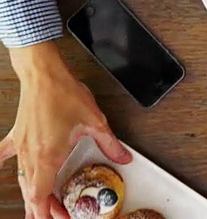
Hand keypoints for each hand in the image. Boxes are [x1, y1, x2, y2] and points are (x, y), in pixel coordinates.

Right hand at [0, 42, 131, 218]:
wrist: (43, 74)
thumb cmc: (63, 93)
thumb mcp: (95, 122)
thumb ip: (110, 144)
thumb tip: (124, 157)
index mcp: (48, 156)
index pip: (41, 196)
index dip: (47, 213)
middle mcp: (31, 155)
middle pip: (33, 192)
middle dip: (45, 208)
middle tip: (60, 214)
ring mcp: (22, 146)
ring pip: (23, 179)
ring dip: (32, 193)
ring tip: (42, 205)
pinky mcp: (18, 135)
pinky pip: (6, 155)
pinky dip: (6, 166)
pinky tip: (6, 172)